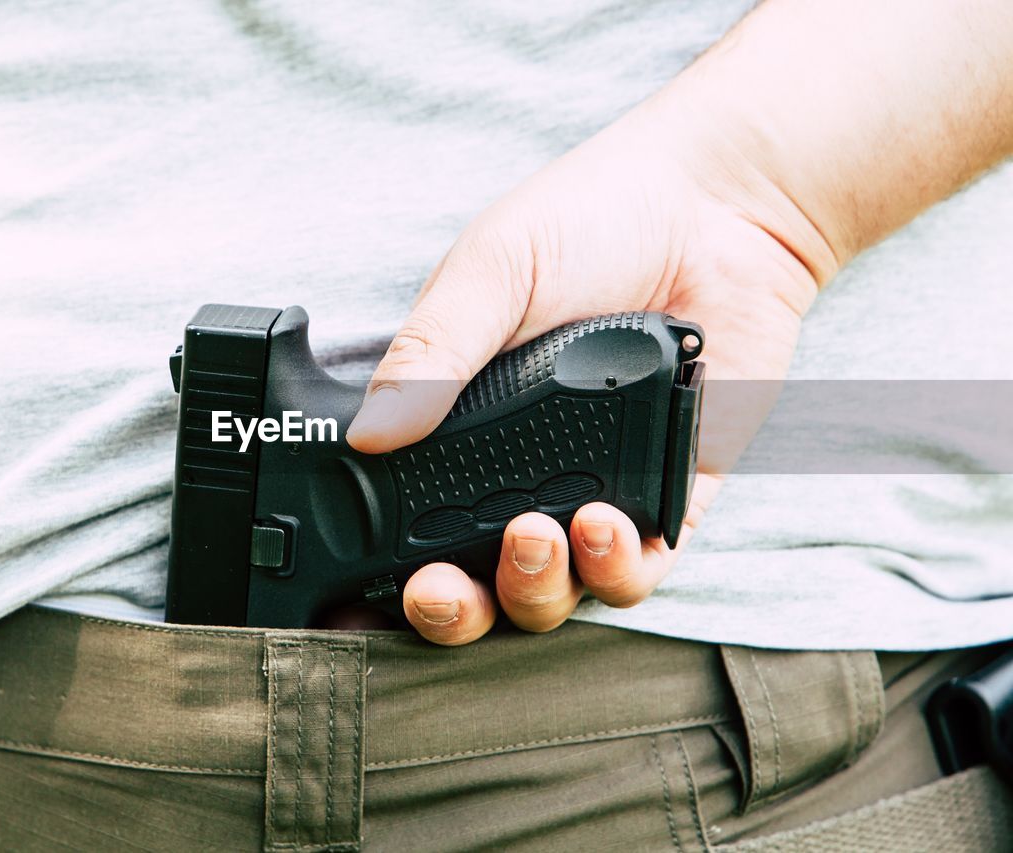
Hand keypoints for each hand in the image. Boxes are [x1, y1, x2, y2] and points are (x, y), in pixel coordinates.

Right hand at [346, 105, 827, 644]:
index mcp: (460, 426)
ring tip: (534, 533)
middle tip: (442, 586)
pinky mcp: (668, 496)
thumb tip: (370, 434)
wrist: (716, 205)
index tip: (362, 593)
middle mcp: (520, 473)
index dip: (383, 575)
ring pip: (553, 593)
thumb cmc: (591, 220)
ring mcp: (593, 490)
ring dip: (533, 587)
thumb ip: (431, 351)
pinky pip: (639, 569)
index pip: (407, 524)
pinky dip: (616, 570)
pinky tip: (604, 524)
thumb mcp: (490, 272)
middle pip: (474, 584)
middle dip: (452, 608)